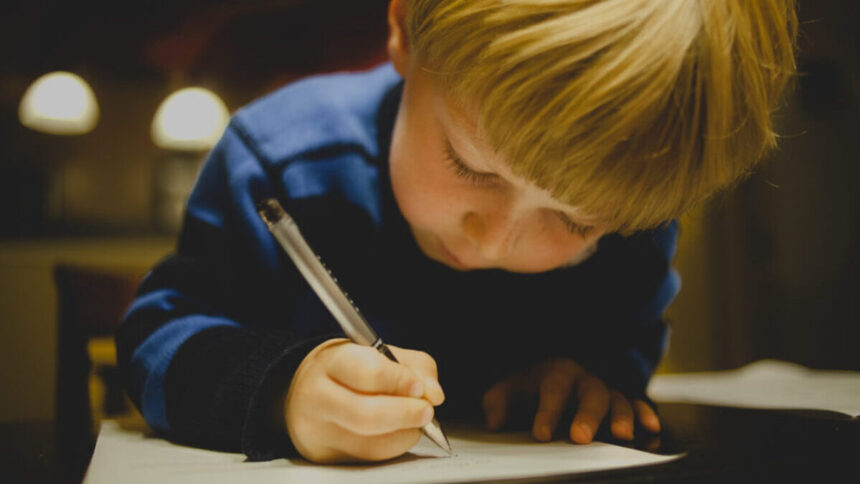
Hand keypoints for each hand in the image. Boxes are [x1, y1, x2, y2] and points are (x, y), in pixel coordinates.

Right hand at [285, 338, 444, 462]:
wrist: (303, 391)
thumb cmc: (346, 370)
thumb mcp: (378, 353)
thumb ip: (414, 366)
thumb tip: (434, 393)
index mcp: (331, 361)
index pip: (369, 372)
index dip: (401, 381)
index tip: (420, 387)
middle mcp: (318, 396)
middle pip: (367, 414)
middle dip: (407, 414)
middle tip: (427, 411)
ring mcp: (317, 430)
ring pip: (372, 443)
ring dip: (405, 433)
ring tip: (414, 420)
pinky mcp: (324, 455)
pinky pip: (370, 457)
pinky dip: (394, 446)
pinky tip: (397, 432)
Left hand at [482, 358, 659, 442]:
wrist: (558, 372)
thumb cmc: (533, 385)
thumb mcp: (512, 388)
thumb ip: (499, 401)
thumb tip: (493, 422)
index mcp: (558, 373)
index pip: (553, 390)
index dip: (547, 413)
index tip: (541, 435)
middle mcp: (587, 380)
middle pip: (592, 394)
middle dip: (588, 416)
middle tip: (580, 438)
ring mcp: (609, 391)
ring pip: (620, 400)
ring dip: (623, 418)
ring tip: (622, 437)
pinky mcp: (626, 404)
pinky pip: (640, 408)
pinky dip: (646, 419)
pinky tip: (649, 435)